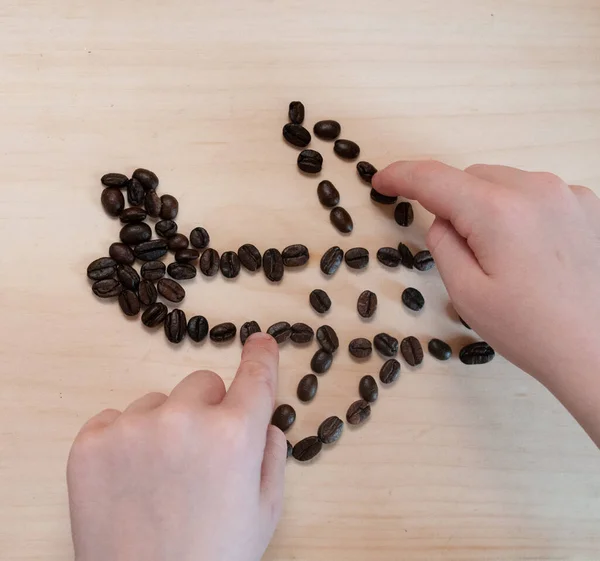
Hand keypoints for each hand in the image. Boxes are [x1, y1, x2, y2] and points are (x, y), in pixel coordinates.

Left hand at [67, 333, 286, 560]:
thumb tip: (264, 422)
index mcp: (234, 435)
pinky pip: (115, 419)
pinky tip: (128, 479)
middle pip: (202, 383)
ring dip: (163, 426)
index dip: (261, 356)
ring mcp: (133, 428)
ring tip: (158, 477)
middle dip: (208, 409)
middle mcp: (184, 420)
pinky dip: (124, 440)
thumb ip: (270, 455)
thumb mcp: (264, 511)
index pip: (255, 377)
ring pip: (157, 401)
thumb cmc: (214, 557)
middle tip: (199, 454)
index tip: (259, 340)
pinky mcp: (91, 442)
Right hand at [373, 162, 599, 442]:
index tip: (381, 180)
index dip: (401, 175)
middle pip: (472, 177)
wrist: (598, 351)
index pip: (435, 178)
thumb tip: (443, 218)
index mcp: (498, 211)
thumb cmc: (532, 330)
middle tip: (459, 248)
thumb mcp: (466, 293)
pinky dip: (519, 211)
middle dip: (452, 201)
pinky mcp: (590, 205)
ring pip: (504, 183)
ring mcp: (569, 194)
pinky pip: (536, 194)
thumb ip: (442, 243)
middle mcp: (536, 189)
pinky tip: (531, 251)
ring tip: (502, 256)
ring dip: (488, 205)